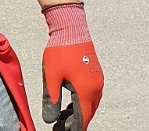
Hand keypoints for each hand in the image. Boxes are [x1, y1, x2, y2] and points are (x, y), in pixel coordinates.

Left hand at [41, 4, 102, 129]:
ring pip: (91, 102)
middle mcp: (96, 86)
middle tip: (63, 126)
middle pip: (89, 111)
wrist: (71, 27)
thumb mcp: (52, 77)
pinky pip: (92, 93)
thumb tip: (50, 119)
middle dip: (77, 121)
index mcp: (86, 90)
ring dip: (81, 111)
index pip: (83, 117)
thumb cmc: (61, 50)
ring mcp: (98, 79)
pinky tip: (73, 102)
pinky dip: (83, 101)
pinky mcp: (95, 72)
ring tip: (65, 117)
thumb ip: (52, 99)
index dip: (75, 127)